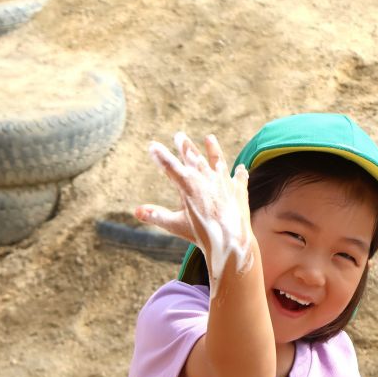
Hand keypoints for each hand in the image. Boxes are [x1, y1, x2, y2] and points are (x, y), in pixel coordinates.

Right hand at [137, 132, 253, 278]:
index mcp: (188, 185)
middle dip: (185, 146)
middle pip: (193, 158)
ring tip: (209, 138)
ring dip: (212, 149)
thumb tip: (136, 211)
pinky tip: (241, 169)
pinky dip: (240, 174)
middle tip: (179, 135)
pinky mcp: (239, 190)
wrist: (231, 240)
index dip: (161, 156)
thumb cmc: (201, 234)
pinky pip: (239, 179)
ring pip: (217, 161)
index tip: (152, 146)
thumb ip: (156, 216)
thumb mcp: (176, 225)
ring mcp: (224, 182)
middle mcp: (206, 178)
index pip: (170, 167)